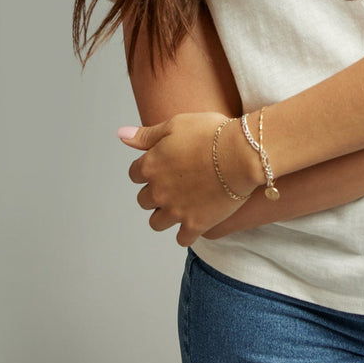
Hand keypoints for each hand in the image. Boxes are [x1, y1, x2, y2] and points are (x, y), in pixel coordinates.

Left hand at [118, 112, 256, 245]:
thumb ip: (146, 135)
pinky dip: (186, 232)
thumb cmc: (211, 133)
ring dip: (166, 215)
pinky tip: (195, 220)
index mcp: (150, 166)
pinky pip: (182, 238)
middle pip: (144, 200)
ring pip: (157, 222)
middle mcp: (157, 191)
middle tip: (175, 184)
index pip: (135, 174)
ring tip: (182, 204)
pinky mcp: (195, 225)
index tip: (163, 166)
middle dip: (155, 192)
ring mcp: (175, 211)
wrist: (242, 153)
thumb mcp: (176, 124)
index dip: (148, 169)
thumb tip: (121, 135)